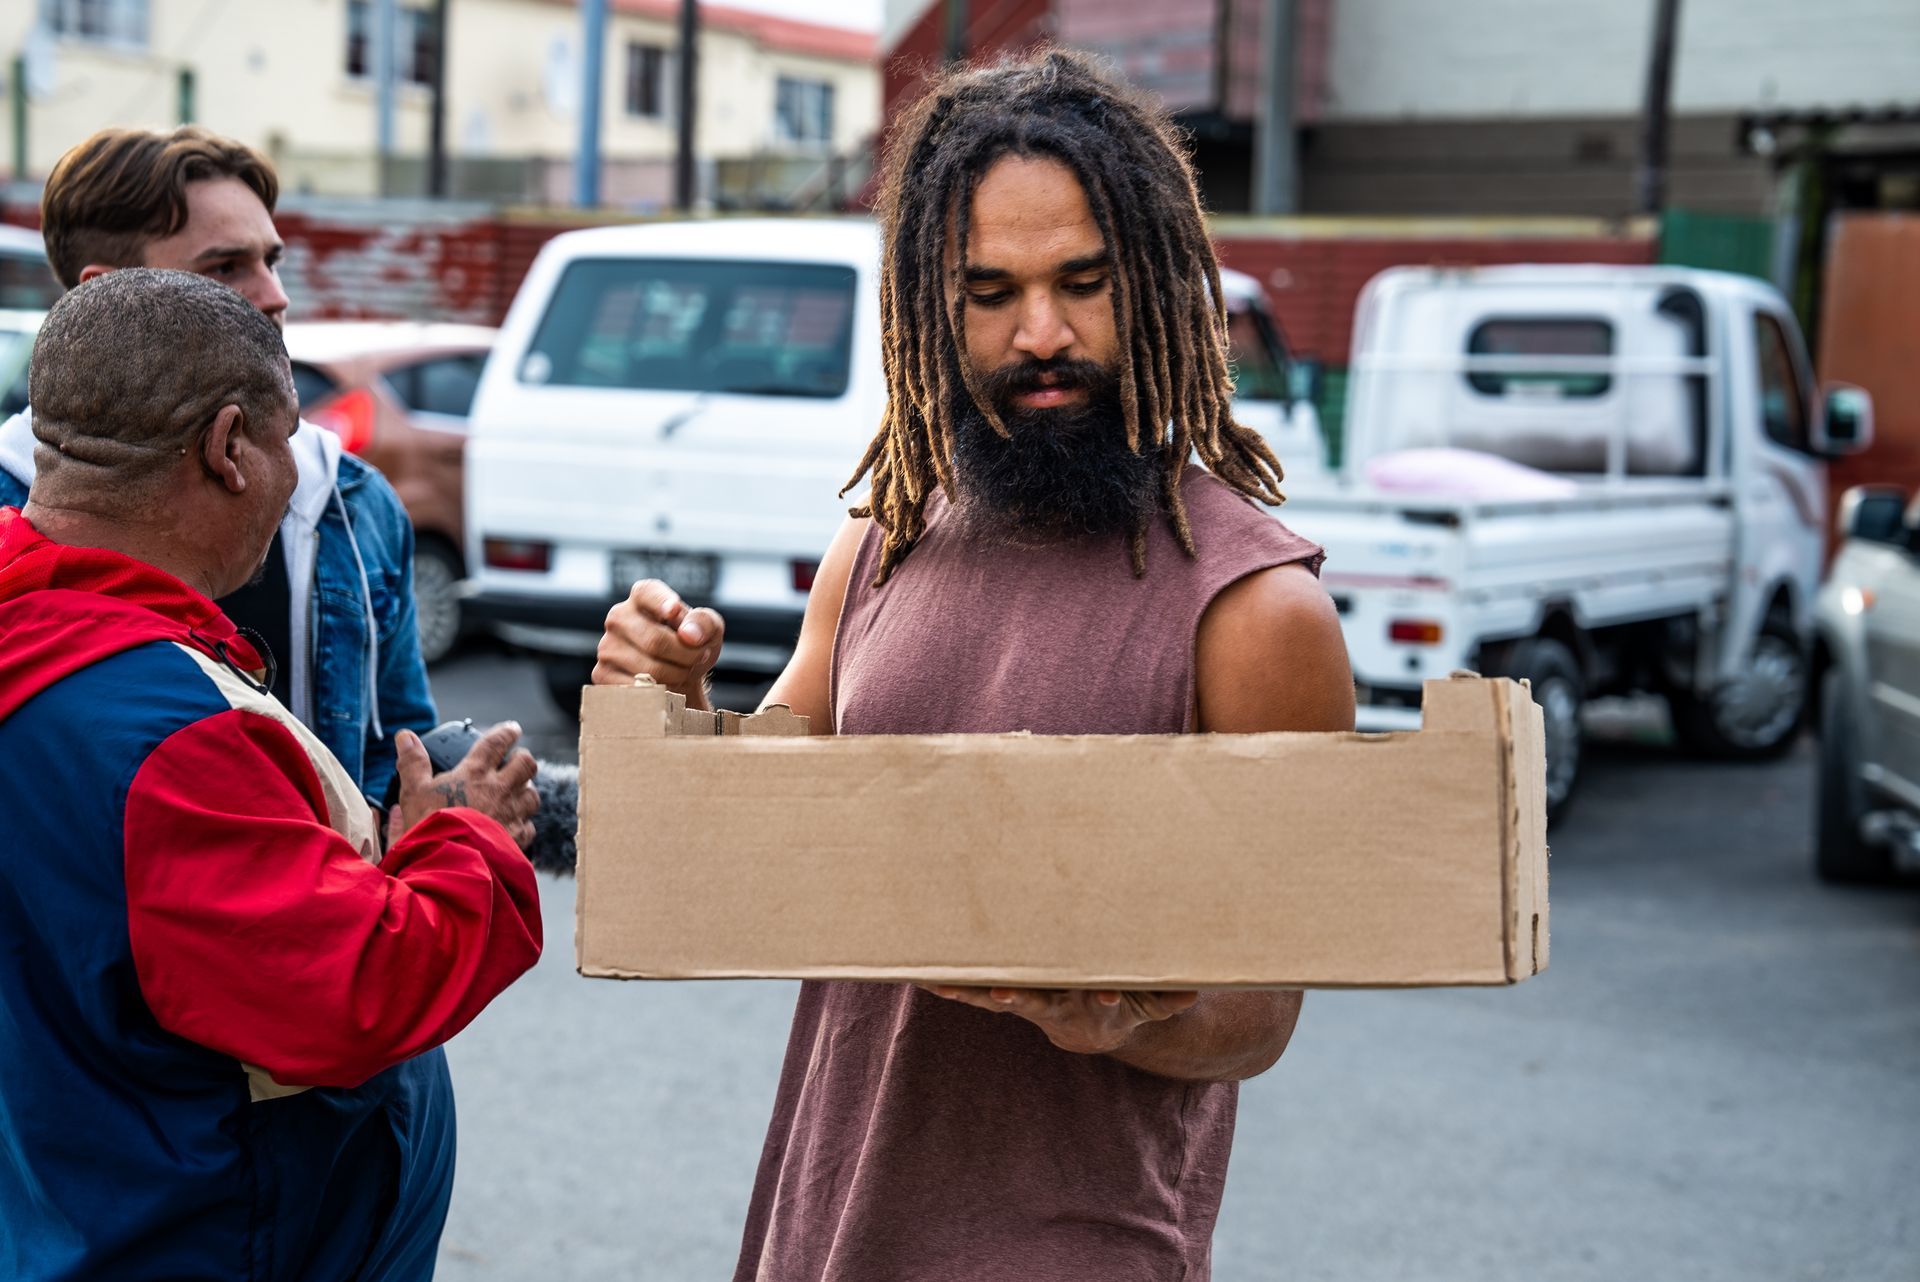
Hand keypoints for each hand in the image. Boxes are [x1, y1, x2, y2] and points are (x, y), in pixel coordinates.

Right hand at [388, 721, 538, 851]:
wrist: (447, 866)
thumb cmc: (429, 827)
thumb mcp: (414, 791)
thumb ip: (412, 762)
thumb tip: (404, 736)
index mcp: (475, 774)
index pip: (497, 743)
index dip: (507, 732)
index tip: (512, 729)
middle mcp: (499, 790)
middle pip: (526, 764)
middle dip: (524, 759)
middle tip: (517, 760)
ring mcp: (511, 814)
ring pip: (532, 795)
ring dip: (526, 791)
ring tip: (516, 792)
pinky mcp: (516, 838)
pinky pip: (529, 826)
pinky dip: (523, 823)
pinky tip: (514, 825)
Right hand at [593, 579, 724, 703]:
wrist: (680, 677)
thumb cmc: (692, 647)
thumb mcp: (709, 630)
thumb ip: (704, 623)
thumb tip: (689, 635)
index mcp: (642, 597)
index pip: (648, 593)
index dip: (662, 602)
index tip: (674, 611)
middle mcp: (619, 617)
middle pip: (655, 641)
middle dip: (687, 655)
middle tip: (700, 657)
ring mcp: (607, 646)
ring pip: (649, 668)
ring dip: (677, 675)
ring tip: (684, 671)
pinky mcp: (602, 673)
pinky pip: (637, 689)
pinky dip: (660, 691)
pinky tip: (666, 685)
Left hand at [918, 985, 1199, 1054]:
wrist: (1091, 1025)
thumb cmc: (1124, 1001)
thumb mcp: (1149, 1003)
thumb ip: (1167, 999)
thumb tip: (1193, 991)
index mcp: (1094, 1003)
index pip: (1101, 1002)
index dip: (1103, 999)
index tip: (1104, 996)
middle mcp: (1055, 1006)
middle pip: (1037, 1002)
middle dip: (1020, 997)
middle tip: (1002, 992)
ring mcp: (1027, 1002)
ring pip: (996, 997)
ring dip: (968, 992)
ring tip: (940, 985)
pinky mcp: (1004, 996)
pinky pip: (972, 990)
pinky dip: (949, 985)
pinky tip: (920, 977)